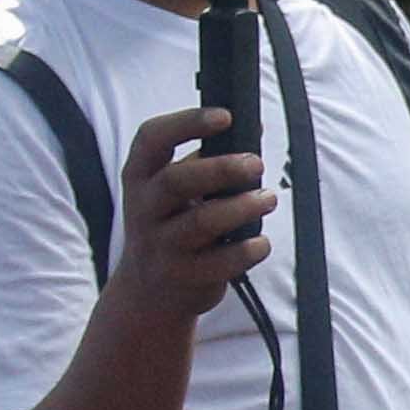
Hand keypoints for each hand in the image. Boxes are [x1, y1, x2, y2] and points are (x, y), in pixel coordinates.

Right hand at [104, 105, 277, 318]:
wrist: (148, 292)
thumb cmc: (170, 225)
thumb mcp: (171, 191)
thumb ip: (205, 161)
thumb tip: (253, 128)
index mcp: (141, 176)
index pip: (152, 139)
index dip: (187, 123)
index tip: (225, 117)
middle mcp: (145, 208)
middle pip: (178, 181)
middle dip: (222, 168)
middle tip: (256, 163)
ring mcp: (161, 245)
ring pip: (201, 222)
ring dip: (241, 207)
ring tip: (268, 198)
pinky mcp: (184, 276)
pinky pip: (219, 262)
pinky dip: (246, 251)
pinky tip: (261, 242)